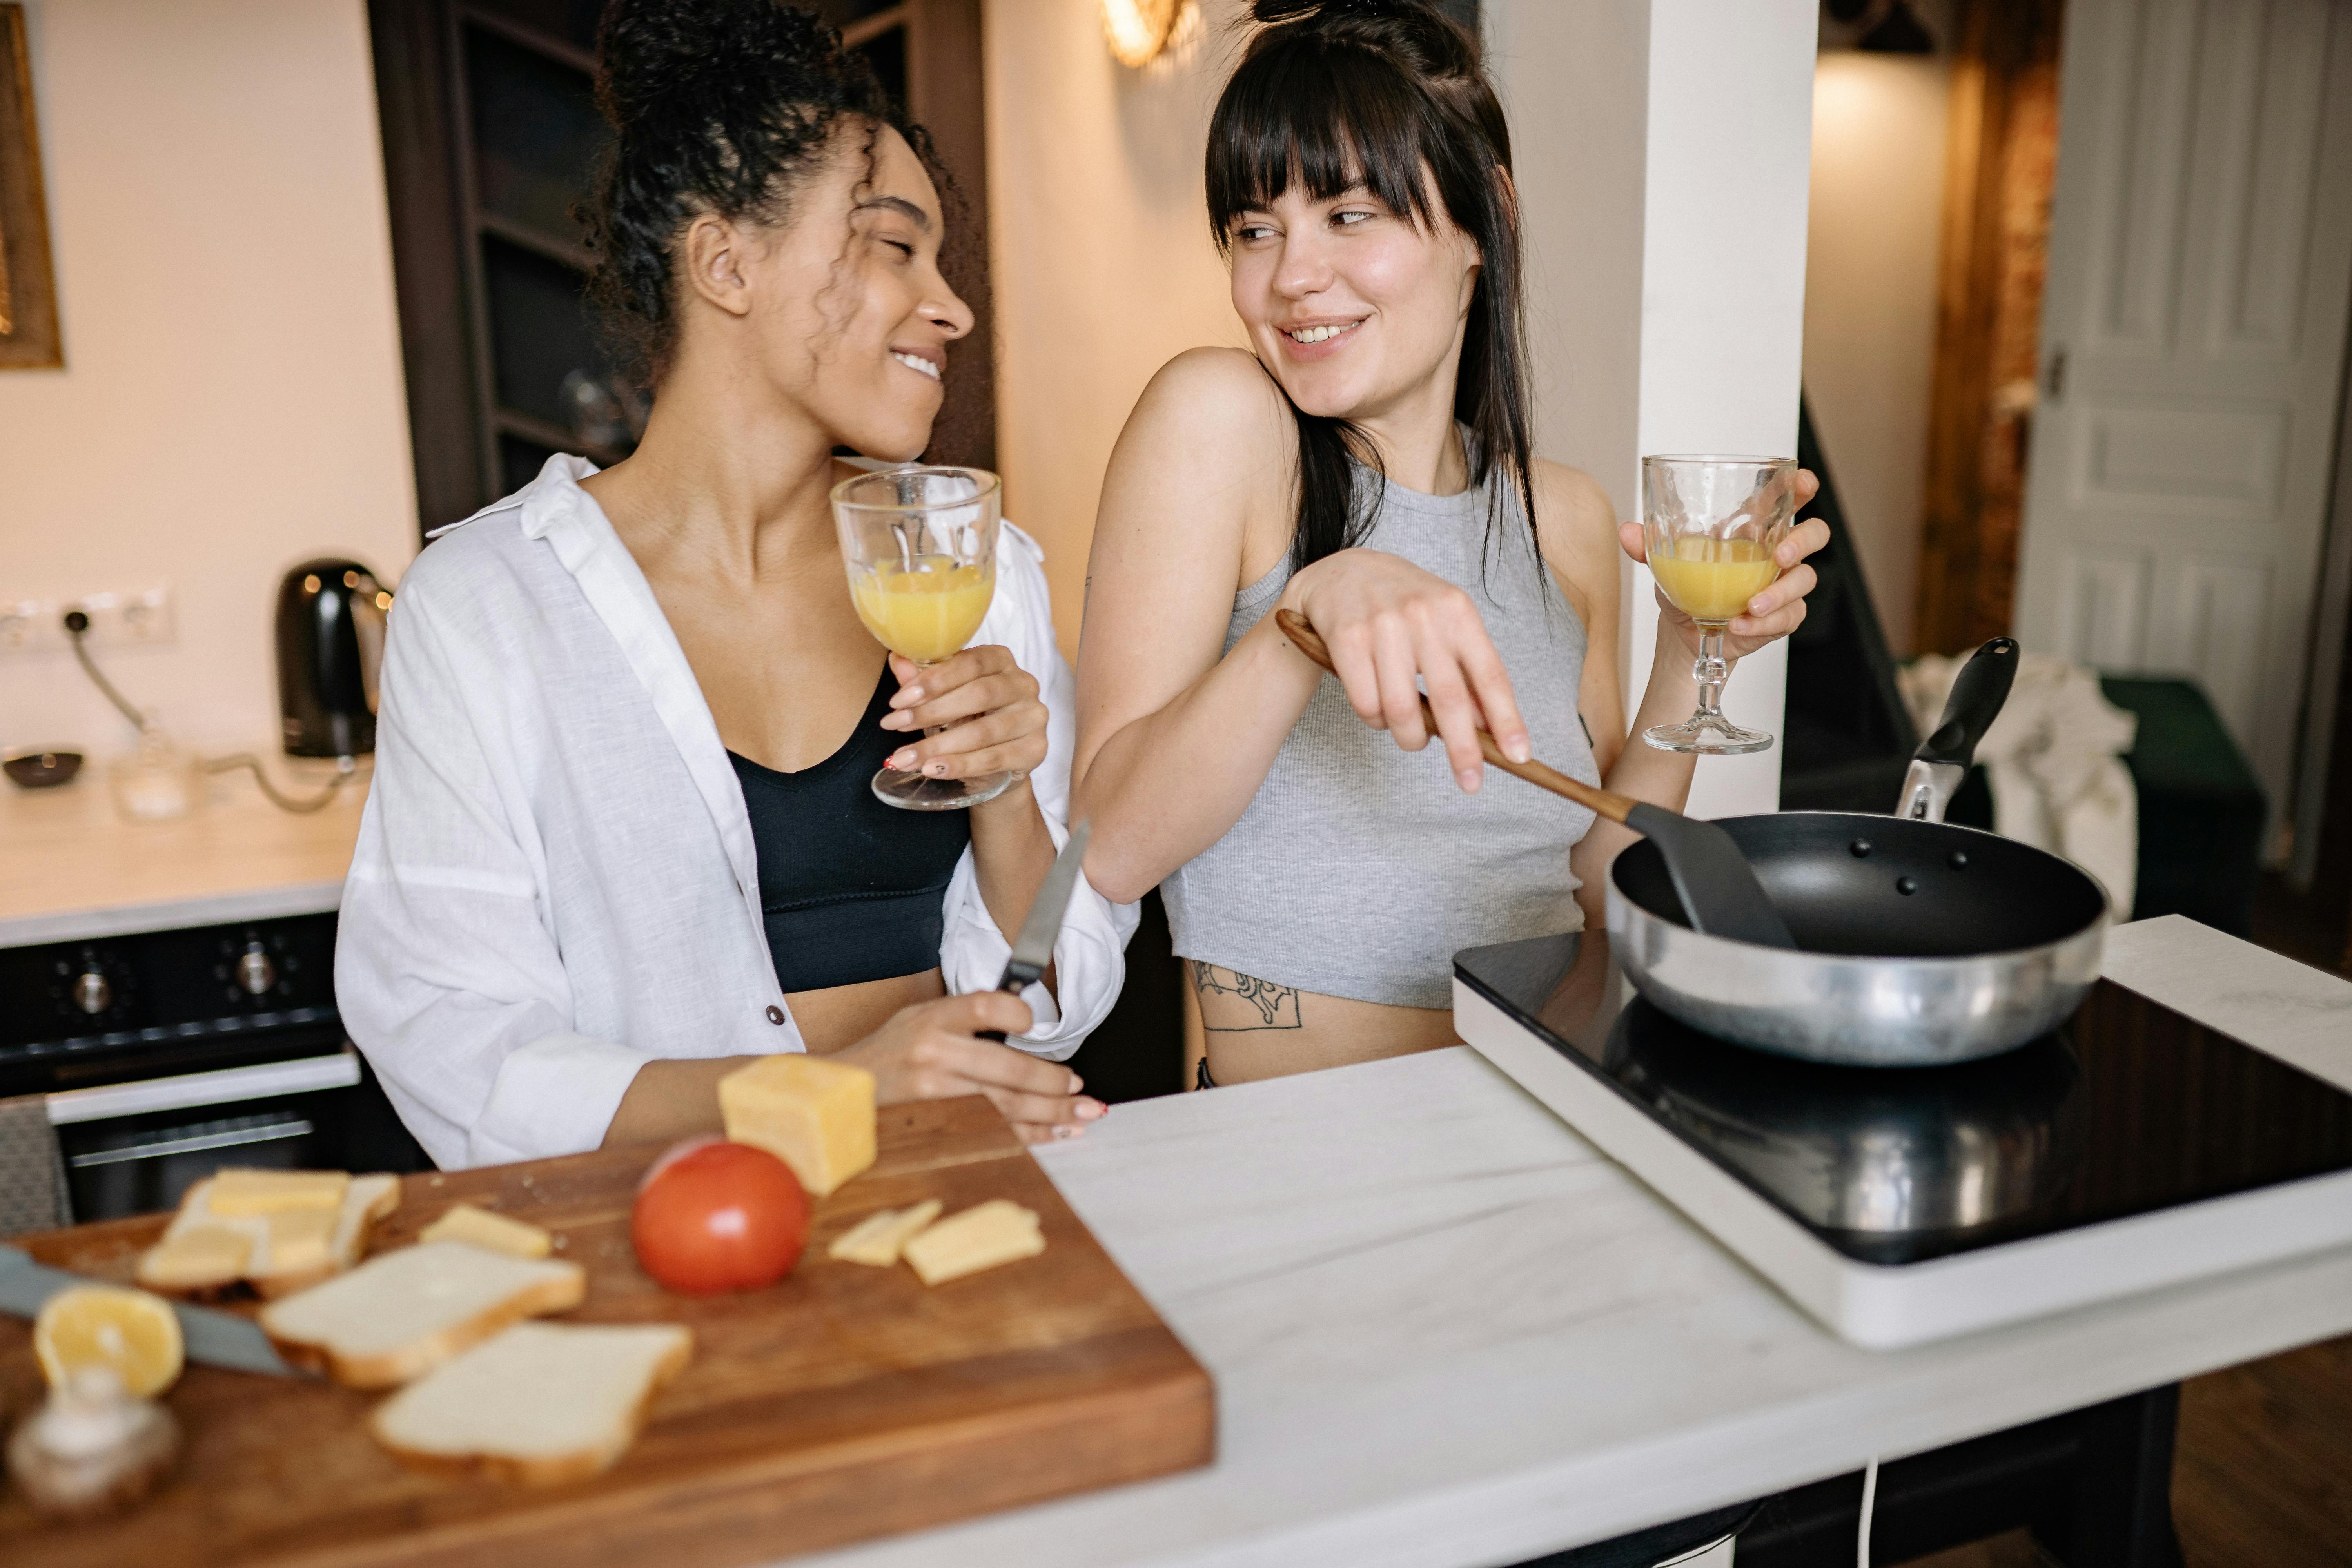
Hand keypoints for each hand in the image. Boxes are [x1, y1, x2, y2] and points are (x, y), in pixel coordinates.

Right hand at [834, 991, 1105, 1144]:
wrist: (841, 1093)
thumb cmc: (887, 1053)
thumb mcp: (918, 1018)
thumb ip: (963, 1018)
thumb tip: (1022, 1021)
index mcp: (933, 1018)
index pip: (984, 1005)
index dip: (1017, 1012)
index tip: (1034, 1023)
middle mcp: (935, 1053)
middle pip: (1008, 1069)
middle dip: (1053, 1083)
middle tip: (1081, 1089)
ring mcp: (935, 1093)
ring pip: (1006, 1107)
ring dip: (1051, 1113)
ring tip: (1082, 1115)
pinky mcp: (936, 1124)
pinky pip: (993, 1131)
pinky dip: (1027, 1135)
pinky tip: (1052, 1133)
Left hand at [878, 645, 1047, 784]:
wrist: (999, 763)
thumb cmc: (969, 719)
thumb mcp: (943, 698)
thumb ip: (922, 680)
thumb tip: (898, 659)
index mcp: (1000, 660)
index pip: (970, 662)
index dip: (933, 680)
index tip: (898, 701)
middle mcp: (1024, 684)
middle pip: (978, 694)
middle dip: (931, 712)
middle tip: (895, 726)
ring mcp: (1033, 717)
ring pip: (983, 732)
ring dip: (938, 746)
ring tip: (905, 758)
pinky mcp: (1035, 749)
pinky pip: (993, 759)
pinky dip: (960, 766)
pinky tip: (932, 769)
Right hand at [1280, 547, 1529, 792]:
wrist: (1341, 573)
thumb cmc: (1403, 606)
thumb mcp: (1444, 624)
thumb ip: (1467, 669)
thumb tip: (1489, 727)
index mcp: (1457, 610)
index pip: (1490, 674)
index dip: (1506, 719)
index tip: (1519, 756)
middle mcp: (1423, 614)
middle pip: (1450, 699)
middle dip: (1464, 750)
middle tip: (1471, 784)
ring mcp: (1382, 625)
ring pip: (1402, 711)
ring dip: (1409, 738)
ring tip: (1410, 737)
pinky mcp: (1347, 639)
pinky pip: (1366, 705)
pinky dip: (1375, 721)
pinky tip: (1378, 710)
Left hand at [1617, 469, 1826, 660]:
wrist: (1684, 631)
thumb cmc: (1685, 586)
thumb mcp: (1666, 563)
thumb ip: (1649, 546)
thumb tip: (1626, 531)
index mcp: (1754, 528)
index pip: (1787, 498)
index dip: (1801, 486)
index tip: (1803, 481)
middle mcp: (1775, 553)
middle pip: (1813, 534)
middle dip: (1803, 540)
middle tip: (1779, 554)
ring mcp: (1782, 584)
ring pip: (1804, 579)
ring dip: (1780, 592)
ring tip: (1752, 604)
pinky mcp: (1782, 616)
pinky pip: (1788, 616)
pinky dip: (1763, 623)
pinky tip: (1740, 625)